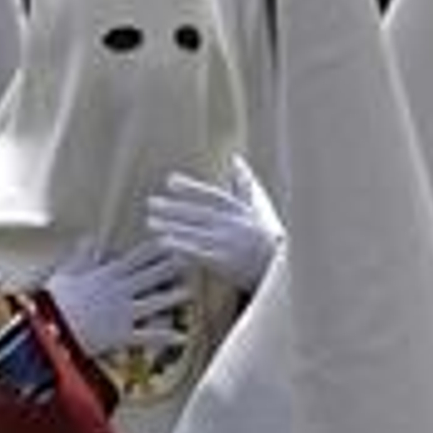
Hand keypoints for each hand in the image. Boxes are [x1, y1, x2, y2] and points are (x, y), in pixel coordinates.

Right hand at [46, 238, 191, 356]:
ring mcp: (122, 313)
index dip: (156, 248)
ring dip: (173, 298)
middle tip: (192, 259)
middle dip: (172, 267)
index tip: (172, 239)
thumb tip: (90, 238)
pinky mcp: (120, 335)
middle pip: (151, 276)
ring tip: (190, 293)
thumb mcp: (66, 272)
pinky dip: (165, 337)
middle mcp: (119, 291)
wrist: (46, 329)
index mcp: (107, 274)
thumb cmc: (54, 301)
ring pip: (154, 303)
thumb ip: (82, 255)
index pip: (137, 257)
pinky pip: (147, 336)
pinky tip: (181, 337)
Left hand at [146, 158, 283, 293]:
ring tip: (150, 221)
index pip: (212, 195)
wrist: (282, 273)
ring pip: (194, 232)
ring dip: (171, 226)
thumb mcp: (258, 209)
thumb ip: (243, 185)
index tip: (170, 180)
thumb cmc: (268, 239)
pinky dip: (180, 247)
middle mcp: (234, 225)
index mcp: (241, 211)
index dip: (190, 188)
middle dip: (173, 207)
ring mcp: (229, 244)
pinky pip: (198, 253)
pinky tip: (164, 243)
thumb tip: (234, 159)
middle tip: (151, 202)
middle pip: (198, 213)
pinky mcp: (225, 263)